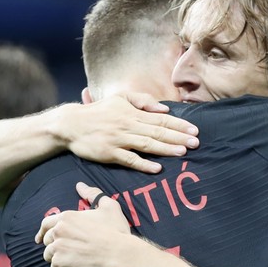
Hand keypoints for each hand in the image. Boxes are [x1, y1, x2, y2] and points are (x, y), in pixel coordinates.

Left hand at [36, 182, 138, 266]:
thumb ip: (93, 194)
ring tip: (74, 260)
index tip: (41, 238)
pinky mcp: (59, 264)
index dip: (42, 232)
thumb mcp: (108, 206)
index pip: (46, 223)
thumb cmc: (115, 231)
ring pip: (49, 255)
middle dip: (54, 246)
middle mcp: (58, 231)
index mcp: (67, 217)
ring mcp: (57, 248)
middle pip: (47, 241)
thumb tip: (80, 185)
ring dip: (58, 258)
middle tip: (68, 251)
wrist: (119, 254)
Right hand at [62, 95, 198, 173]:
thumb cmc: (99, 111)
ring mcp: (119, 140)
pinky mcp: (109, 154)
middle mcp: (128, 125)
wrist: (71, 124)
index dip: (179, 125)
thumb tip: (164, 108)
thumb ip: (142, 100)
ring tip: (182, 152)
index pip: (161, 118)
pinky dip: (143, 164)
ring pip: (146, 144)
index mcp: (132, 112)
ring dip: (165, 149)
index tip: (195, 130)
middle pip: (157, 131)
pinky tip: (157, 168)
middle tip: (196, 143)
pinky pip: (129, 159)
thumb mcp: (120, 98)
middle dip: (178, 137)